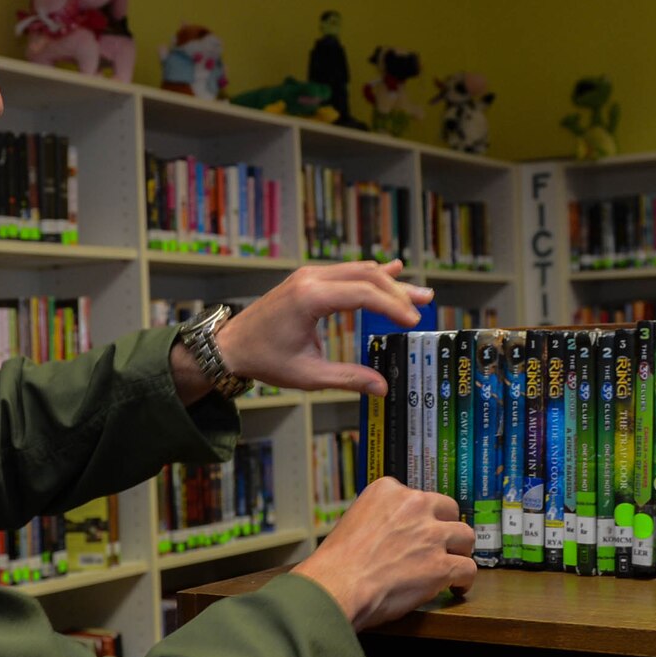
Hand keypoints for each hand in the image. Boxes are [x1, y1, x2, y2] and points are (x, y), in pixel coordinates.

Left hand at [220, 261, 431, 394]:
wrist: (231, 345)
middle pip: (366, 276)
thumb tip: (382, 388)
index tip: (413, 321)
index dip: (392, 305)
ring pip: (358, 270)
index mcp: (310, 298)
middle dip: (397, 290)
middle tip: (424, 304)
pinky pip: (345, 271)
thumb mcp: (307, 375)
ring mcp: (308, 275)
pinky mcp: (308, 278)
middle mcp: (310, 278)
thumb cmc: (265, 360)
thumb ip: (347, 379)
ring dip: (388, 281)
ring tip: (418, 294)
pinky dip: (370, 275)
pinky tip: (393, 269)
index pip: (363, 293)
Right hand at [293, 478, 474, 630]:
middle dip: (446, 528)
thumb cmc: (336, 563)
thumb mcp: (353, 520)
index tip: (419, 531)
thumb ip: (378, 518)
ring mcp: (431, 535)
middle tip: (440, 545)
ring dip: (459, 552)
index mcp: (388, 491)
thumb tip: (391, 534)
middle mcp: (414, 506)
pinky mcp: (442, 565)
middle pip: (448, 510)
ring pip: (464, 536)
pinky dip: (464, 580)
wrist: (337, 585)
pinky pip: (468, 568)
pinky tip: (457, 587)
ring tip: (453, 565)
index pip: (419, 497)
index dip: (422, 517)